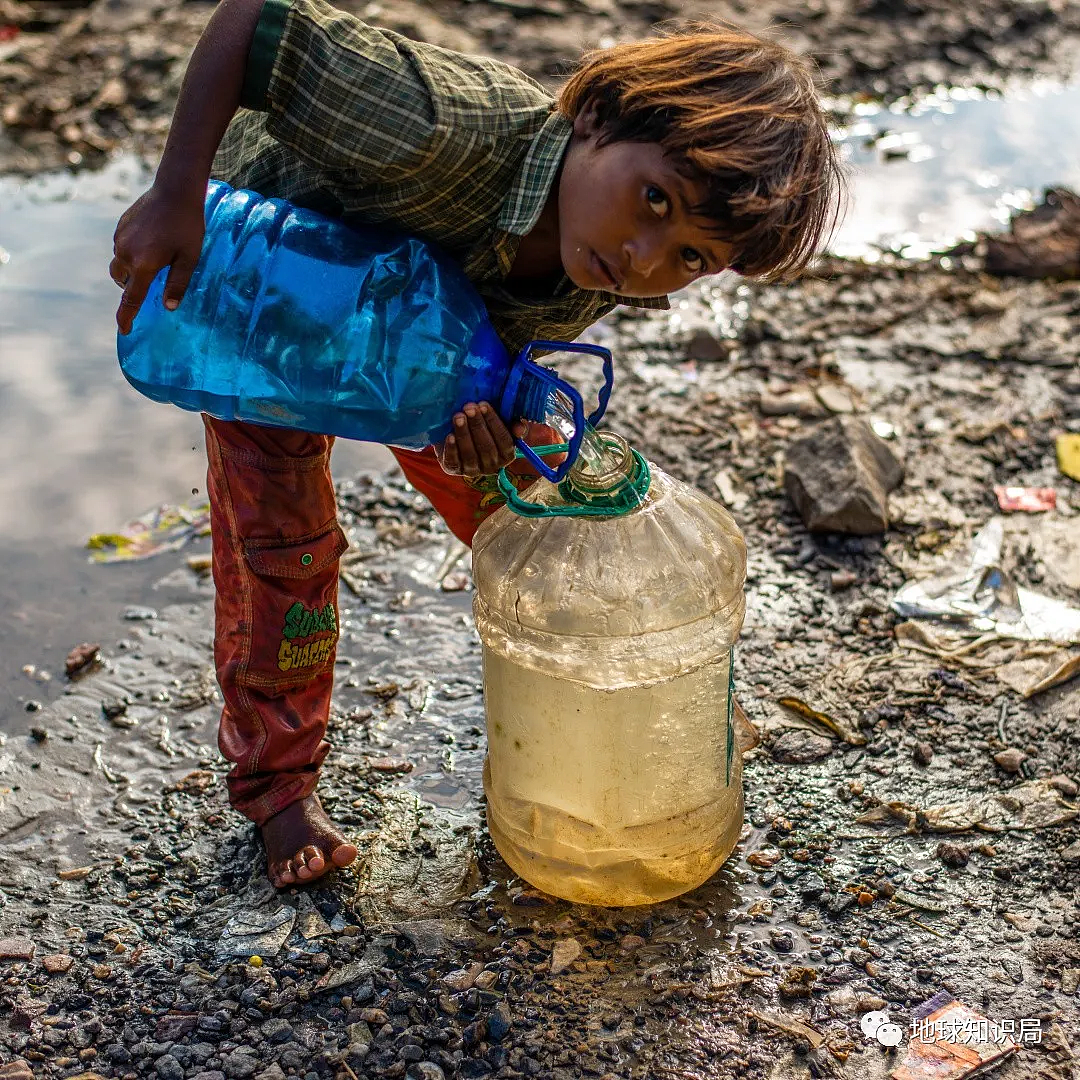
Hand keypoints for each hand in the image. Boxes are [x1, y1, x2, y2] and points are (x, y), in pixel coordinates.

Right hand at [110, 181, 206, 334]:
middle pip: (121, 281)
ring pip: (119, 264)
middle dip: (131, 287)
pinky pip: (121, 247)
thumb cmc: (187, 227)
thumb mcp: (189, 259)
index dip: (126, 317)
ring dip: (131, 270)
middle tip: (152, 283)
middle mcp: (126, 253)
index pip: (130, 299)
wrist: (175, 191)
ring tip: (153, 262)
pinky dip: (131, 253)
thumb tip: (169, 307)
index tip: (124, 330)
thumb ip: (178, 284)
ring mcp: (120, 238)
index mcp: (143, 265)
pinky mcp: (120, 226)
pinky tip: (150, 243)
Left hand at [434, 402, 526, 477]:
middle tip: (469, 407)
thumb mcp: (500, 423)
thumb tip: (519, 428)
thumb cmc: (484, 427)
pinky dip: (452, 449)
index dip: (494, 422)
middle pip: (486, 447)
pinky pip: (454, 462)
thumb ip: (513, 423)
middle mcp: (491, 466)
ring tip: (458, 416)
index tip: (483, 405)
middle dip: (477, 425)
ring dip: (464, 434)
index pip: (504, 440)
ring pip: (470, 454)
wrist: (457, 434)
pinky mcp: (454, 470)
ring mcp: (473, 470)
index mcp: (506, 455)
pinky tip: (450, 435)